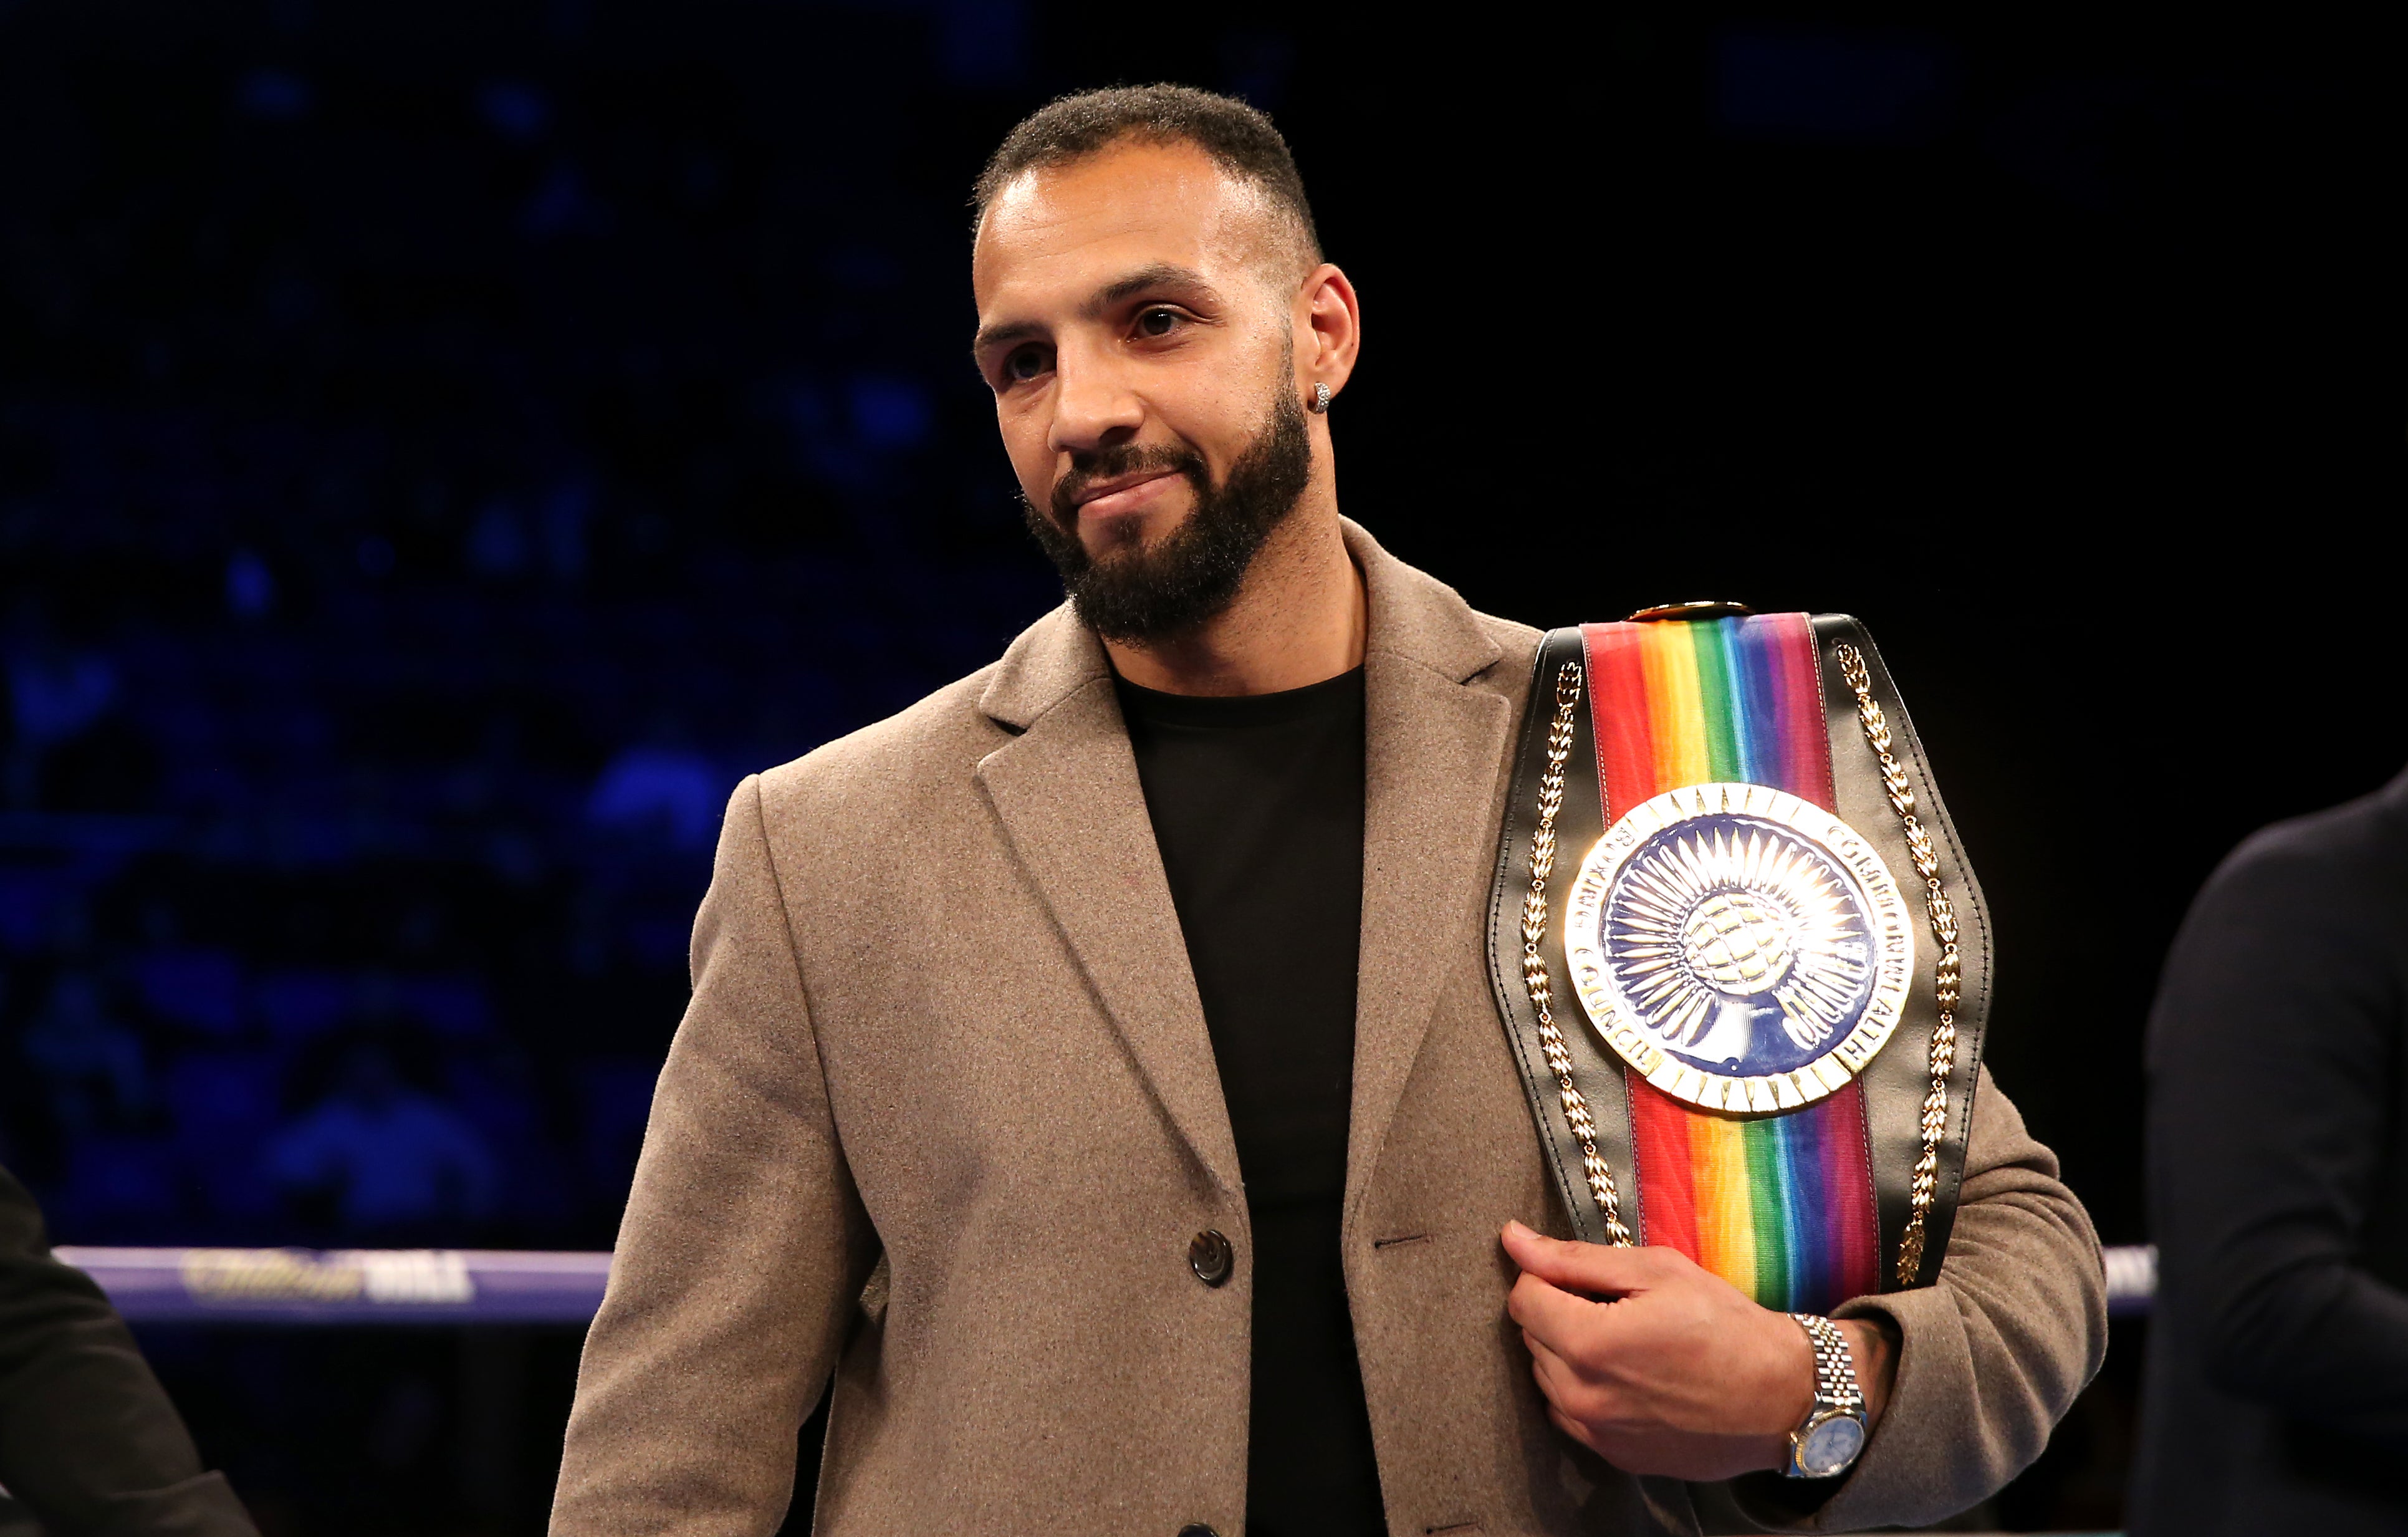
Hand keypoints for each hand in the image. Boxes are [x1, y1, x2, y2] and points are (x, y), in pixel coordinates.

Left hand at [1500, 1220, 1894, 1479]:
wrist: (1780, 1397)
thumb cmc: (1725, 1326)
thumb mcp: (1656, 1271)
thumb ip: (1575, 1258)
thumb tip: (1513, 1239)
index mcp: (1591, 1343)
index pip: (1523, 1297)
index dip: (1548, 1276)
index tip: (1585, 1276)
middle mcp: (1583, 1395)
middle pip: (1532, 1337)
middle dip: (1560, 1312)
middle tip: (1617, 1305)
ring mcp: (1596, 1431)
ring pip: (1547, 1375)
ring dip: (1569, 1351)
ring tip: (1627, 1340)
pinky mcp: (1612, 1454)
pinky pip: (1570, 1411)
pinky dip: (1586, 1388)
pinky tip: (1629, 1375)